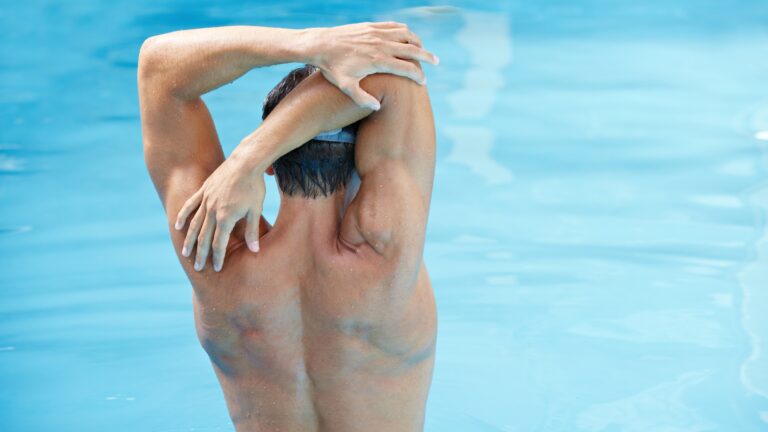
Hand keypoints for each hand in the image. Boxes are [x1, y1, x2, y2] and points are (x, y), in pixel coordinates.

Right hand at [174, 155, 264, 271]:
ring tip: (185, 253)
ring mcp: (206, 200)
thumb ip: (252, 231)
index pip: (219, 243)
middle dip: (201, 254)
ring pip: (194, 224)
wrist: (246, 162)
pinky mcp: (204, 190)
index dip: (218, 257)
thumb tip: (254, 250)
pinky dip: (183, 216)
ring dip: (189, 240)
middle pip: (204, 237)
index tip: (217, 269)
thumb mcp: (256, 210)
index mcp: (226, 218)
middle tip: (198, 268)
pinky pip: (190, 205)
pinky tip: (178, 226)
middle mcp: (212, 211)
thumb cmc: (254, 187)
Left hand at [306, 22, 438, 109]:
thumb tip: (378, 106)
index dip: (418, 75)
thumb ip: (362, 98)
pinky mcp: (371, 26)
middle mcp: (380, 45)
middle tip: (436, 62)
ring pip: (405, 34)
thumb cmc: (332, 68)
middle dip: (426, 56)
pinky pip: (394, 26)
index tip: (423, 81)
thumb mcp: (345, 86)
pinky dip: (404, 31)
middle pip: (411, 49)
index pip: (406, 68)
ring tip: (423, 49)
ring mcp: (376, 33)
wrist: (320, 44)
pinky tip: (407, 37)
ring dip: (417, 42)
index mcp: (377, 61)